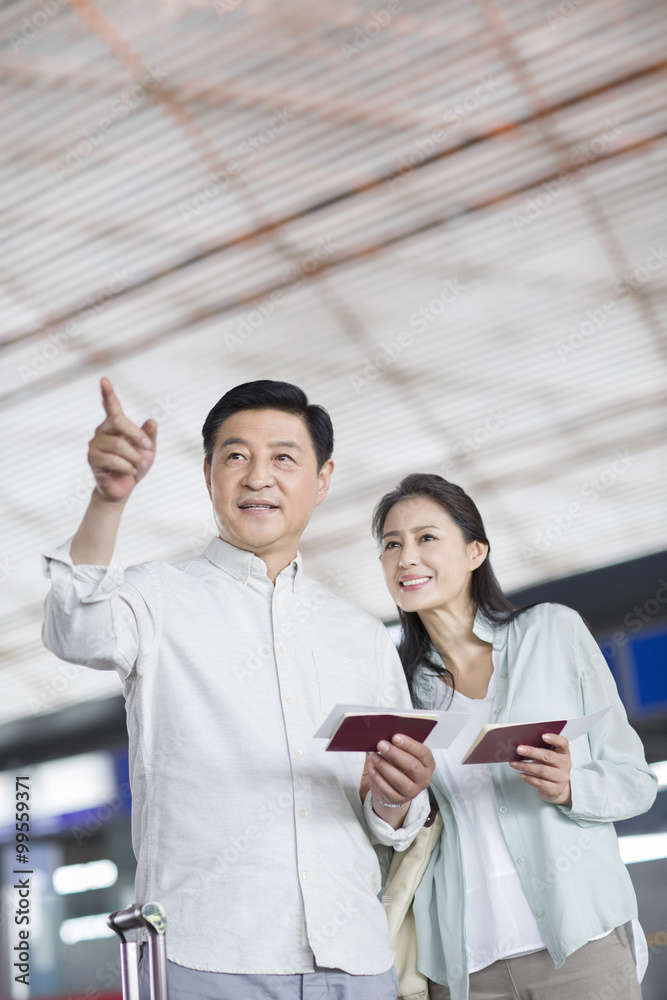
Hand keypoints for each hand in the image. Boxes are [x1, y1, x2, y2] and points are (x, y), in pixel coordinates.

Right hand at [89, 377, 156, 501]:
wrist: (124, 487)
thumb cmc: (135, 465)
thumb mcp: (148, 450)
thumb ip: (150, 435)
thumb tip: (152, 421)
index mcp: (115, 425)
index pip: (111, 405)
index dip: (107, 392)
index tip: (104, 379)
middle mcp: (102, 430)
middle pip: (119, 422)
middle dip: (138, 436)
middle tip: (148, 448)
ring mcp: (94, 444)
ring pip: (119, 445)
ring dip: (135, 458)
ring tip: (137, 466)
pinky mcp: (92, 459)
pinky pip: (114, 460)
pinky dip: (128, 467)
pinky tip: (129, 472)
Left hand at [368, 734, 435, 808]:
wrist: (396, 786)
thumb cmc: (400, 763)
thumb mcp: (404, 753)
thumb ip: (400, 746)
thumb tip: (388, 738)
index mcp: (428, 764)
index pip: (423, 753)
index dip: (409, 745)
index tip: (395, 737)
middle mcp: (424, 779)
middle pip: (412, 766)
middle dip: (395, 754)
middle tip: (381, 745)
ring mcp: (413, 791)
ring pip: (399, 780)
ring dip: (385, 767)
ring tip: (374, 757)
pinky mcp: (400, 800)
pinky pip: (388, 791)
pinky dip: (379, 780)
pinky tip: (373, 771)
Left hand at [510, 733, 571, 804]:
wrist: (556, 788)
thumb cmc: (549, 767)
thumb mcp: (547, 757)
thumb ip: (540, 749)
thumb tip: (521, 746)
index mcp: (564, 753)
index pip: (563, 743)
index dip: (554, 739)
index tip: (543, 736)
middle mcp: (565, 764)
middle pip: (548, 756)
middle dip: (532, 752)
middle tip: (519, 749)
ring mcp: (562, 778)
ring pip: (542, 770)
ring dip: (525, 766)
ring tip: (513, 763)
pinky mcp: (556, 789)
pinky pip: (540, 783)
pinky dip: (528, 778)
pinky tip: (521, 774)